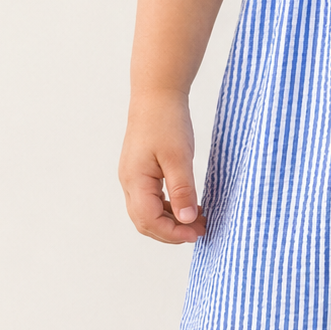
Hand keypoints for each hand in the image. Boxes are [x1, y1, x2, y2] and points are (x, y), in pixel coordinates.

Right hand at [119, 90, 205, 244]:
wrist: (157, 96)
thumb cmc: (166, 122)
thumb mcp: (179, 157)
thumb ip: (182, 190)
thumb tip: (187, 220)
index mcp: (135, 180)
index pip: (149, 221)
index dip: (172, 233)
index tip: (197, 234)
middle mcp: (129, 183)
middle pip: (145, 222)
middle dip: (172, 232)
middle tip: (201, 231)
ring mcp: (134, 178)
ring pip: (148, 213)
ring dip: (172, 221)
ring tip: (199, 221)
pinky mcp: (141, 172)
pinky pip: (152, 200)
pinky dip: (170, 208)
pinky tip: (190, 206)